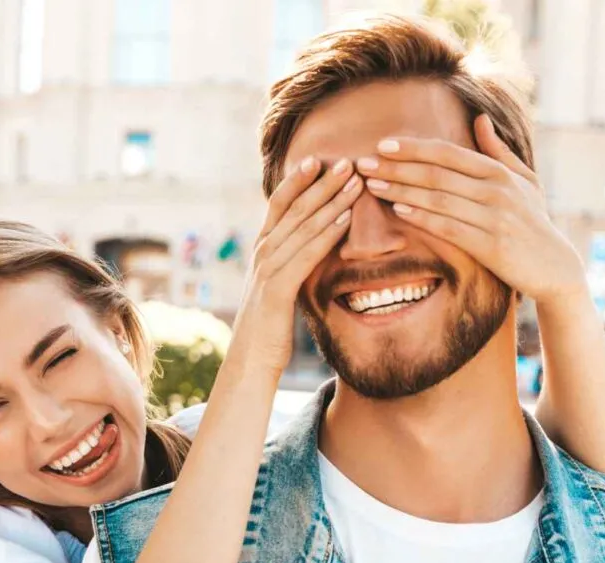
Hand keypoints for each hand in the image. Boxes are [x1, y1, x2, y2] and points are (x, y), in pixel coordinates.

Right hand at [230, 156, 362, 374]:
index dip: (299, 180)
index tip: (320, 158)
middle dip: (321, 182)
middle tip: (347, 159)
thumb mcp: (280, 289)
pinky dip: (326, 233)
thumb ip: (291, 266)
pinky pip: (306, 254)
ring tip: (354, 179)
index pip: (280, 205)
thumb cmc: (269, 328)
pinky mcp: (277, 289)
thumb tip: (310, 251)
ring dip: (330, 200)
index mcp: (263, 250)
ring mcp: (268, 269)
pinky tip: (345, 218)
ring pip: (302, 225)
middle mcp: (262, 253)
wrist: (250, 362)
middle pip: (294, 208)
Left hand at [357, 114, 587, 305]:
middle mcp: (497, 191)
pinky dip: (423, 217)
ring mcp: (494, 218)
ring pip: (439, 199)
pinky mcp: (491, 246)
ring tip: (372, 184)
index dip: (414, 148)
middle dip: (397, 167)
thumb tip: (479, 119)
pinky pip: (449, 227)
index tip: (383, 144)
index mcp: (500, 172)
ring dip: (402, 190)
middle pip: (437, 173)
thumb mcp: (525, 181)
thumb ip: (498, 151)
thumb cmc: (534, 221)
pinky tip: (399, 209)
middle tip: (363, 163)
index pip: (449, 153)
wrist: (555, 266)